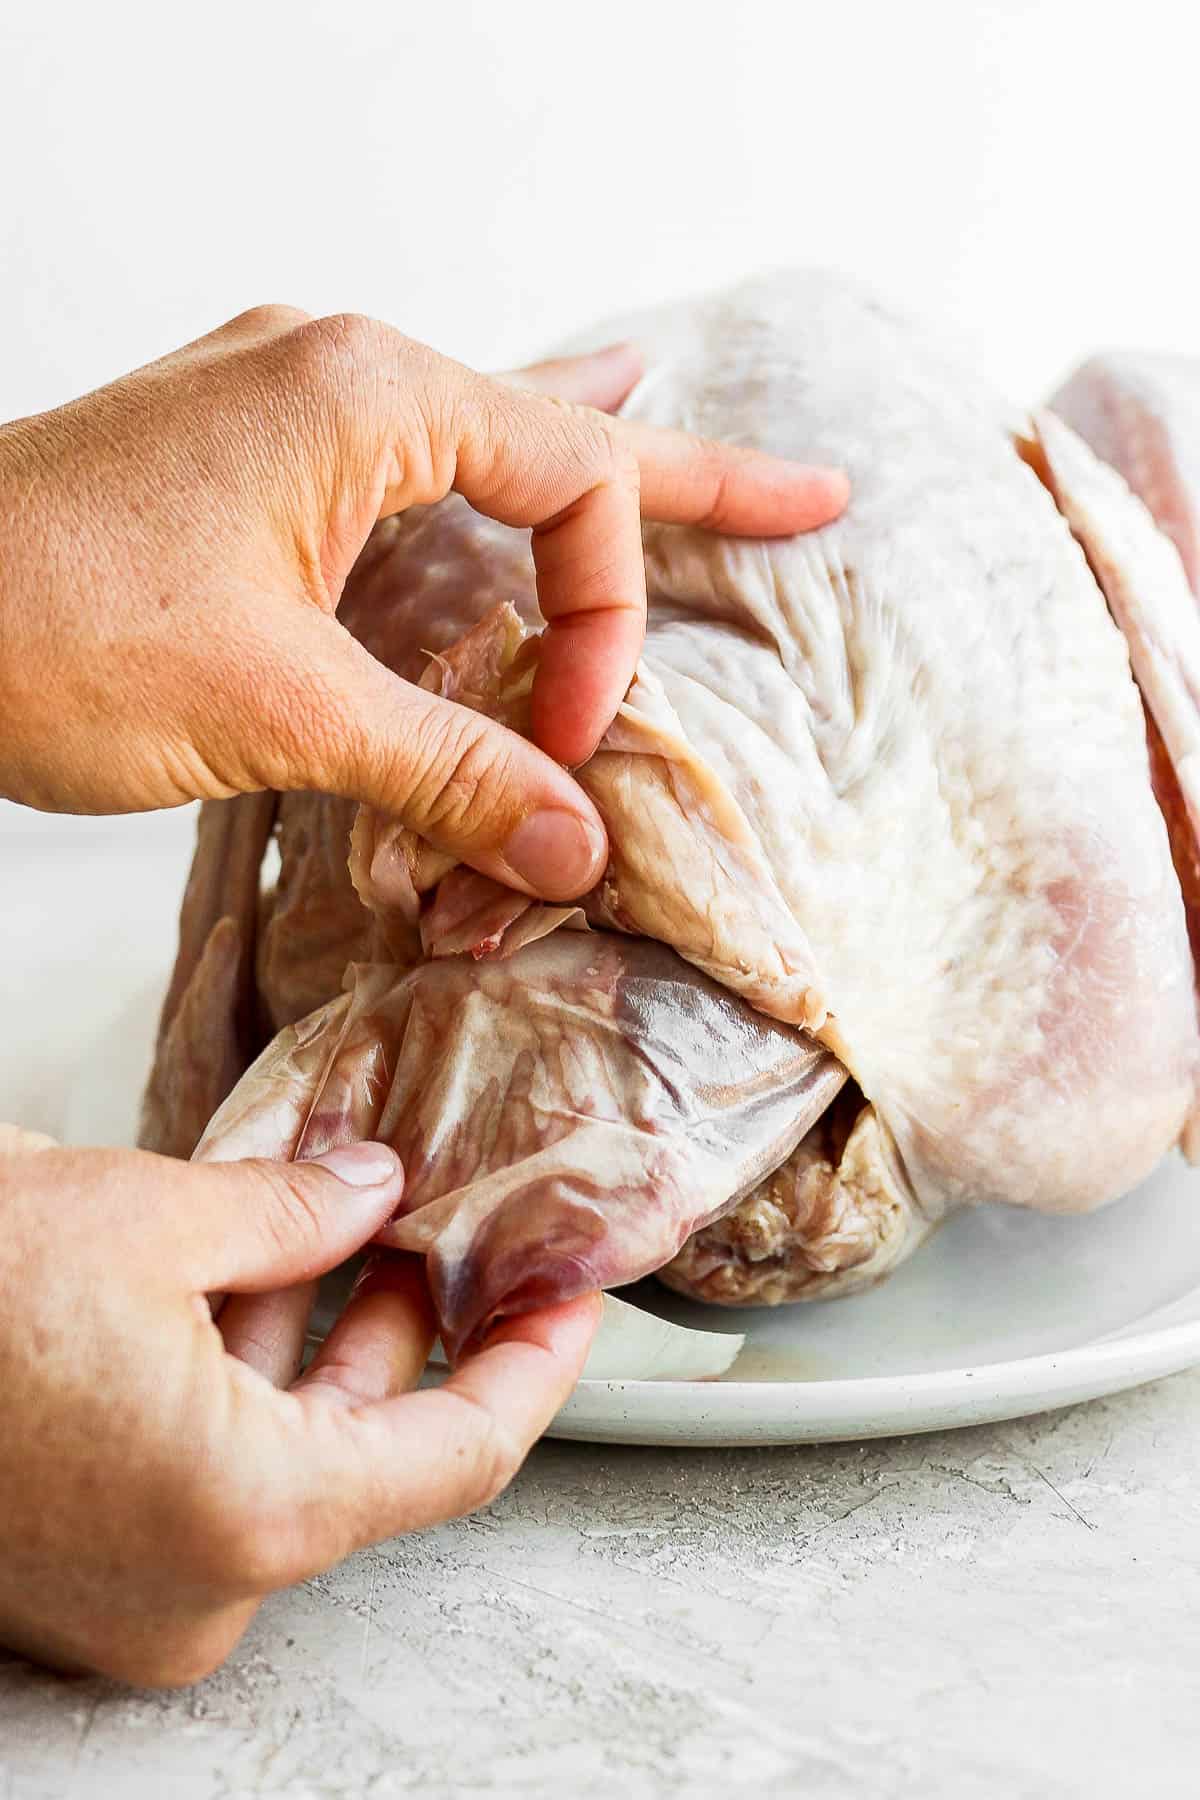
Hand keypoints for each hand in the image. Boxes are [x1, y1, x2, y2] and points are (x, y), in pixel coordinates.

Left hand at [0, 306, 846, 898]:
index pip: (573, 487)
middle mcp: (336, 376)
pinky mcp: (241, 472)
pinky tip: (514, 500)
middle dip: (693, 483)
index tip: (561, 747)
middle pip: (560, 435)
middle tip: (812, 500)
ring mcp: (283, 413)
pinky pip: (400, 481)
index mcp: (364, 392)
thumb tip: (573, 844)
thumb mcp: (279, 710)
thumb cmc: (40, 623)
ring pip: (480, 454)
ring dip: (581, 495)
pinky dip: (475, 509)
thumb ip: (446, 771)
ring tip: (700, 492)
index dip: (600, 627)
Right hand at [0, 1125, 598, 1685]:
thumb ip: (294, 1211)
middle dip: (416, 1322)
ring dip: (326, 1335)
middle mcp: (201, 1583)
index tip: (574, 1300)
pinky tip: (265, 1265)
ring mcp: (136, 1586)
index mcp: (249, 1515)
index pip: (463, 1452)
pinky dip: (244, 1370)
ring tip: (369, 1220)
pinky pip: (206, 1462)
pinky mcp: (85, 1559)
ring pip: (285, 1448)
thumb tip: (368, 1191)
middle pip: (371, 1447)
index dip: (534, 1365)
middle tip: (467, 1230)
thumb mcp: (150, 1218)